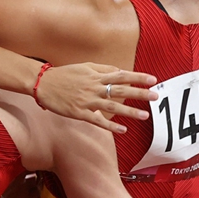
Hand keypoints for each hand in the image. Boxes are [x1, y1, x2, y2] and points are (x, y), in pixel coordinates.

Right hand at [35, 63, 156, 133]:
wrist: (43, 83)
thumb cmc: (64, 74)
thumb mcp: (84, 67)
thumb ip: (102, 69)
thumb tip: (119, 71)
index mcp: (96, 75)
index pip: (121, 75)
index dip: (138, 77)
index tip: (152, 79)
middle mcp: (94, 87)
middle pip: (121, 90)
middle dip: (139, 93)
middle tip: (155, 96)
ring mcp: (87, 101)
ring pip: (112, 106)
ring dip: (129, 111)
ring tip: (145, 115)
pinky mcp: (79, 112)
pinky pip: (97, 120)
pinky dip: (111, 126)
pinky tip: (123, 130)